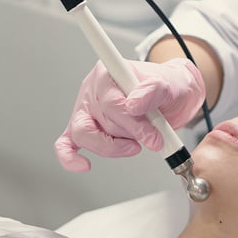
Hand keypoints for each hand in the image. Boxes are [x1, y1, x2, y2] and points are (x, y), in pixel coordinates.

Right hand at [54, 57, 205, 171]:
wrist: (171, 97)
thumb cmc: (166, 87)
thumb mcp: (168, 84)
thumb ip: (152, 91)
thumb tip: (134, 105)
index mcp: (108, 73)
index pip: (111, 102)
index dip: (132, 123)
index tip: (153, 134)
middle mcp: (92, 90)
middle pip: (100, 120)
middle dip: (129, 134)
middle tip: (153, 139)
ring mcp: (86, 110)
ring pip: (83, 134)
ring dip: (111, 147)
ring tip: (134, 146)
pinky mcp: (85, 129)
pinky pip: (65, 144)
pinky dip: (69, 157)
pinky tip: (84, 165)